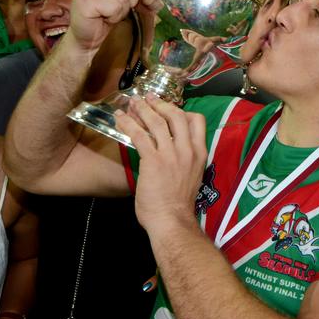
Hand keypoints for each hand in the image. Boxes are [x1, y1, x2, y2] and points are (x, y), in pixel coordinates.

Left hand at [116, 95, 206, 235]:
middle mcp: (188, 150)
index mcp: (200, 153)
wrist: (172, 221)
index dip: (183, 110)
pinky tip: (119, 119)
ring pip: (156, 121)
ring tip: (131, 103)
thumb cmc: (179, 205)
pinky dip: (127, 124)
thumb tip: (169, 151)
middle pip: (177, 115)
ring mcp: (171, 154)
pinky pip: (139, 135)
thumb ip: (183, 160)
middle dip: (160, 103)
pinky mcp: (153, 160)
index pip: (197, 121)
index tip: (170, 108)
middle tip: (148, 98)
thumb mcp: (191, 176)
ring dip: (142, 109)